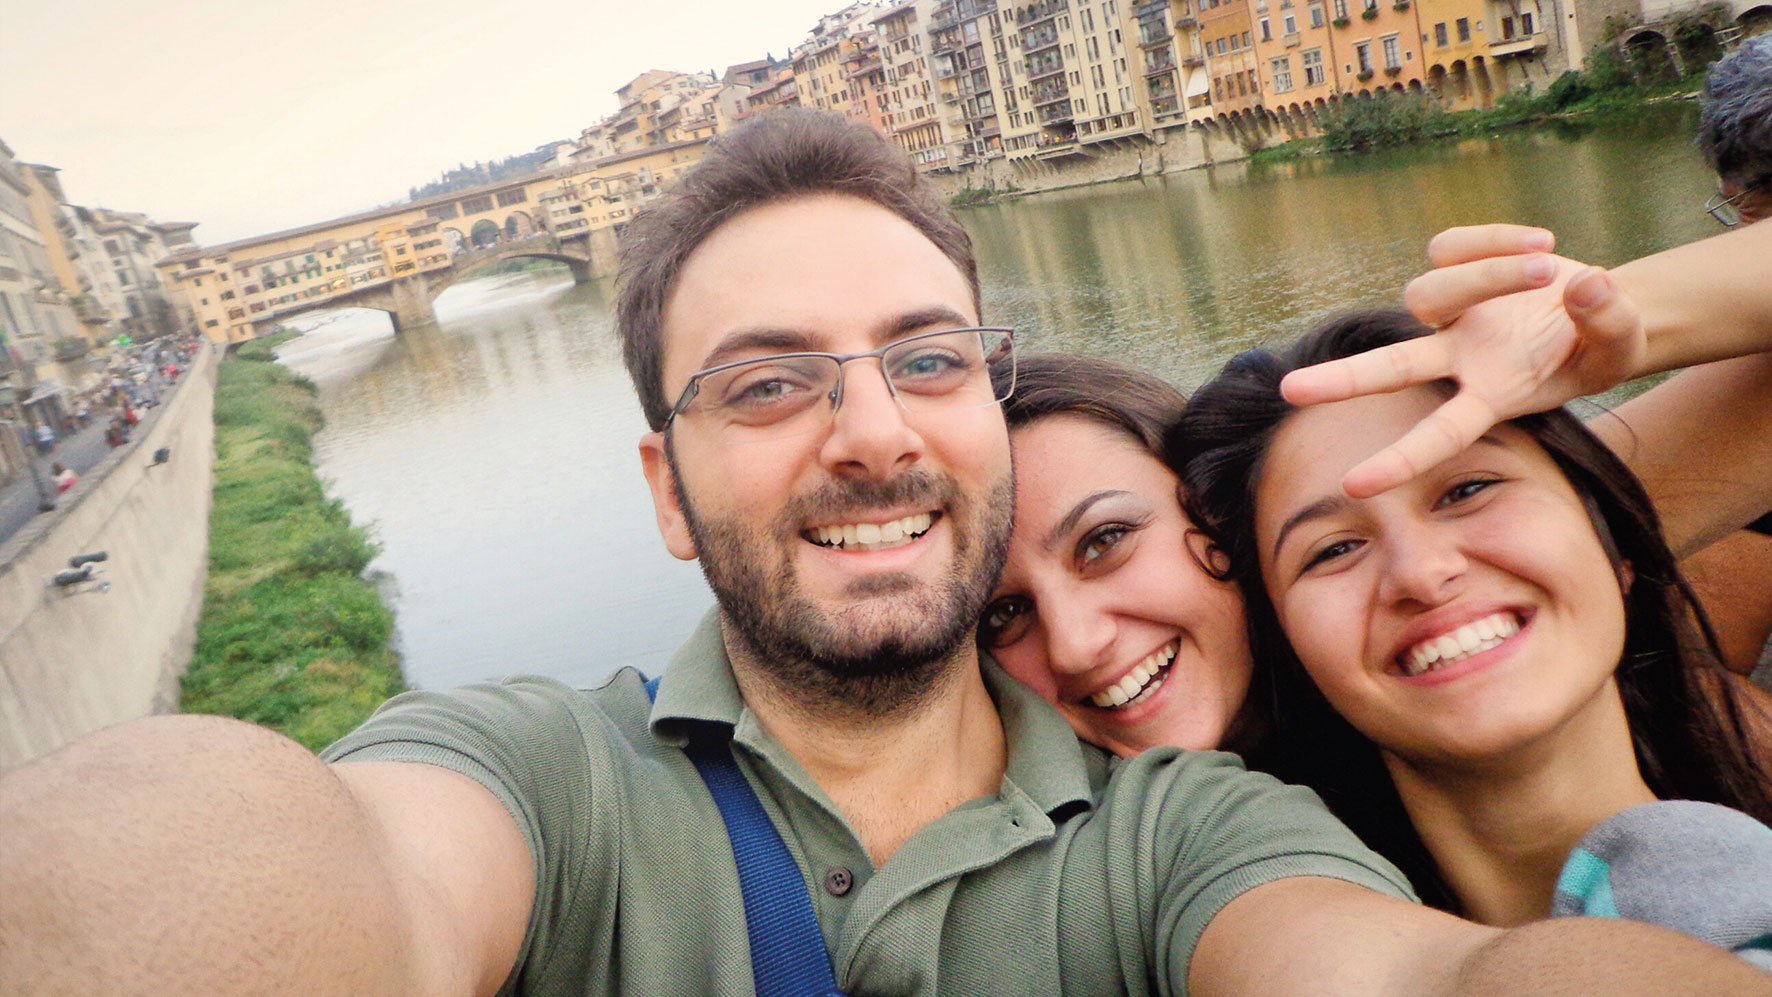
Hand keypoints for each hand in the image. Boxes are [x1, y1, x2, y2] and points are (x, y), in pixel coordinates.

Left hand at [1281, 224, 1645, 496]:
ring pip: (1429, 293)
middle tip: (1289, 391)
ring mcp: (1449, 315)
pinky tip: (1540, 241)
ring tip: (1549, 262)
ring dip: (1490, 271)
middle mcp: (1458, 358)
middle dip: (1341, 382)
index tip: (1353, 486)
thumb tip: (1582, 285)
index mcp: (1493, 395)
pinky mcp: (1453, 268)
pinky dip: (1490, 238)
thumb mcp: (1622, 345)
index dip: (1400, 460)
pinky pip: (1449, 247)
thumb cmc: (1599, 344)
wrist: (1596, 307)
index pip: (1440, 433)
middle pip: (1391, 368)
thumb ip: (1609, 321)